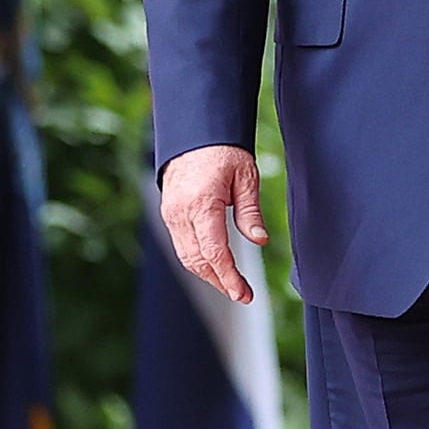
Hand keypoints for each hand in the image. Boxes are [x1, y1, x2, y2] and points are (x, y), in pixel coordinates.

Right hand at [159, 144, 267, 304]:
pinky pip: (182, 245)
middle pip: (197, 261)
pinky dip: (198, 260)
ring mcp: (170, 215)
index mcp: (201, 204)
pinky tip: (215, 266)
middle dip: (219, 281)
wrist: (195, 133)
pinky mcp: (169, 214)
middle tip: (242, 294)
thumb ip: (250, 211)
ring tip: (231, 285)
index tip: (244, 294)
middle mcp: (180, 214)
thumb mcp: (246, 176)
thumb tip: (259, 241)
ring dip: (208, 275)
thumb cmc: (224, 151)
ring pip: (186, 257)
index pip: (213, 252)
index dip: (228, 277)